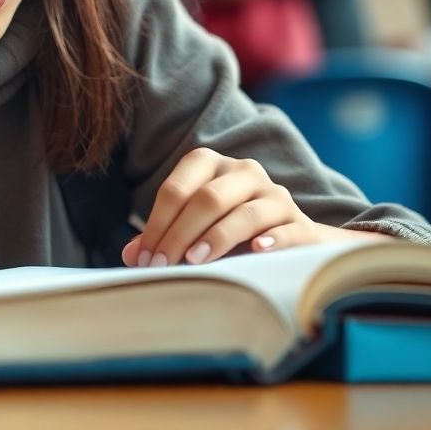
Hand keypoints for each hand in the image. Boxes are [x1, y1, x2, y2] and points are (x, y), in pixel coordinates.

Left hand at [120, 147, 383, 267]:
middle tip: (162, 267)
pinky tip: (256, 251)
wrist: (290, 234)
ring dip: (216, 238)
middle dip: (179, 234)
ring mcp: (273, 194)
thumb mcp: (194, 226)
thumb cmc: (228, 227)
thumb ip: (164, 235)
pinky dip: (270, 239)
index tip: (145, 259)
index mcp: (210, 164)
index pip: (177, 189)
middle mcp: (243, 171)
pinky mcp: (299, 221)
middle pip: (206, 199)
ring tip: (195, 262)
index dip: (157, 224)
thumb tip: (131, 256)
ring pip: (244, 212)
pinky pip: (284, 228)